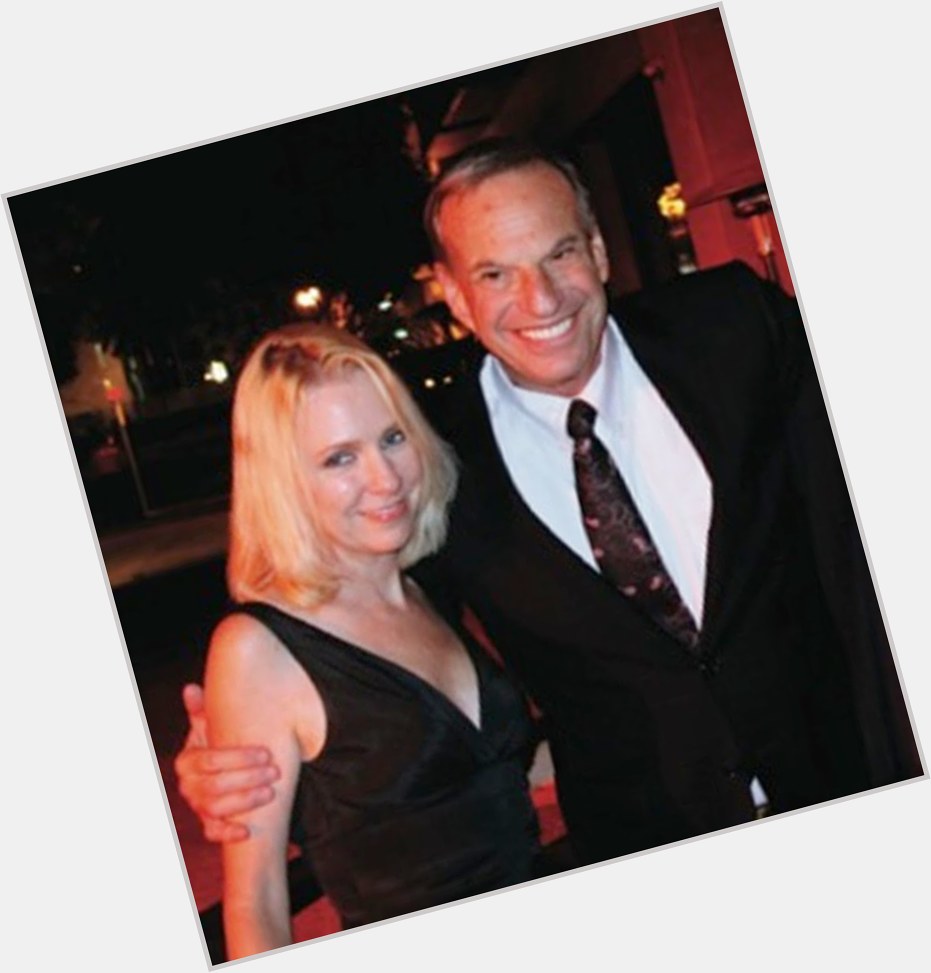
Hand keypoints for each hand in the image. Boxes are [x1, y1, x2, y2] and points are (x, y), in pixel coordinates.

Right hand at [174, 683, 279, 841]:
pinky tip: (247, 831)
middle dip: (247, 779)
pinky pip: (212, 833)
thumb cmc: (220, 741)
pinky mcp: (208, 823)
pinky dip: (228, 834)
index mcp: (187, 760)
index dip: (240, 759)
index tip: (266, 753)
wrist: (223, 767)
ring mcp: (196, 806)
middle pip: (213, 787)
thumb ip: (203, 710)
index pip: (210, 761)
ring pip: (214, 810)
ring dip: (244, 802)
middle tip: (275, 772)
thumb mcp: (213, 724)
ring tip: (270, 793)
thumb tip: (191, 688)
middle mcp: (188, 785)